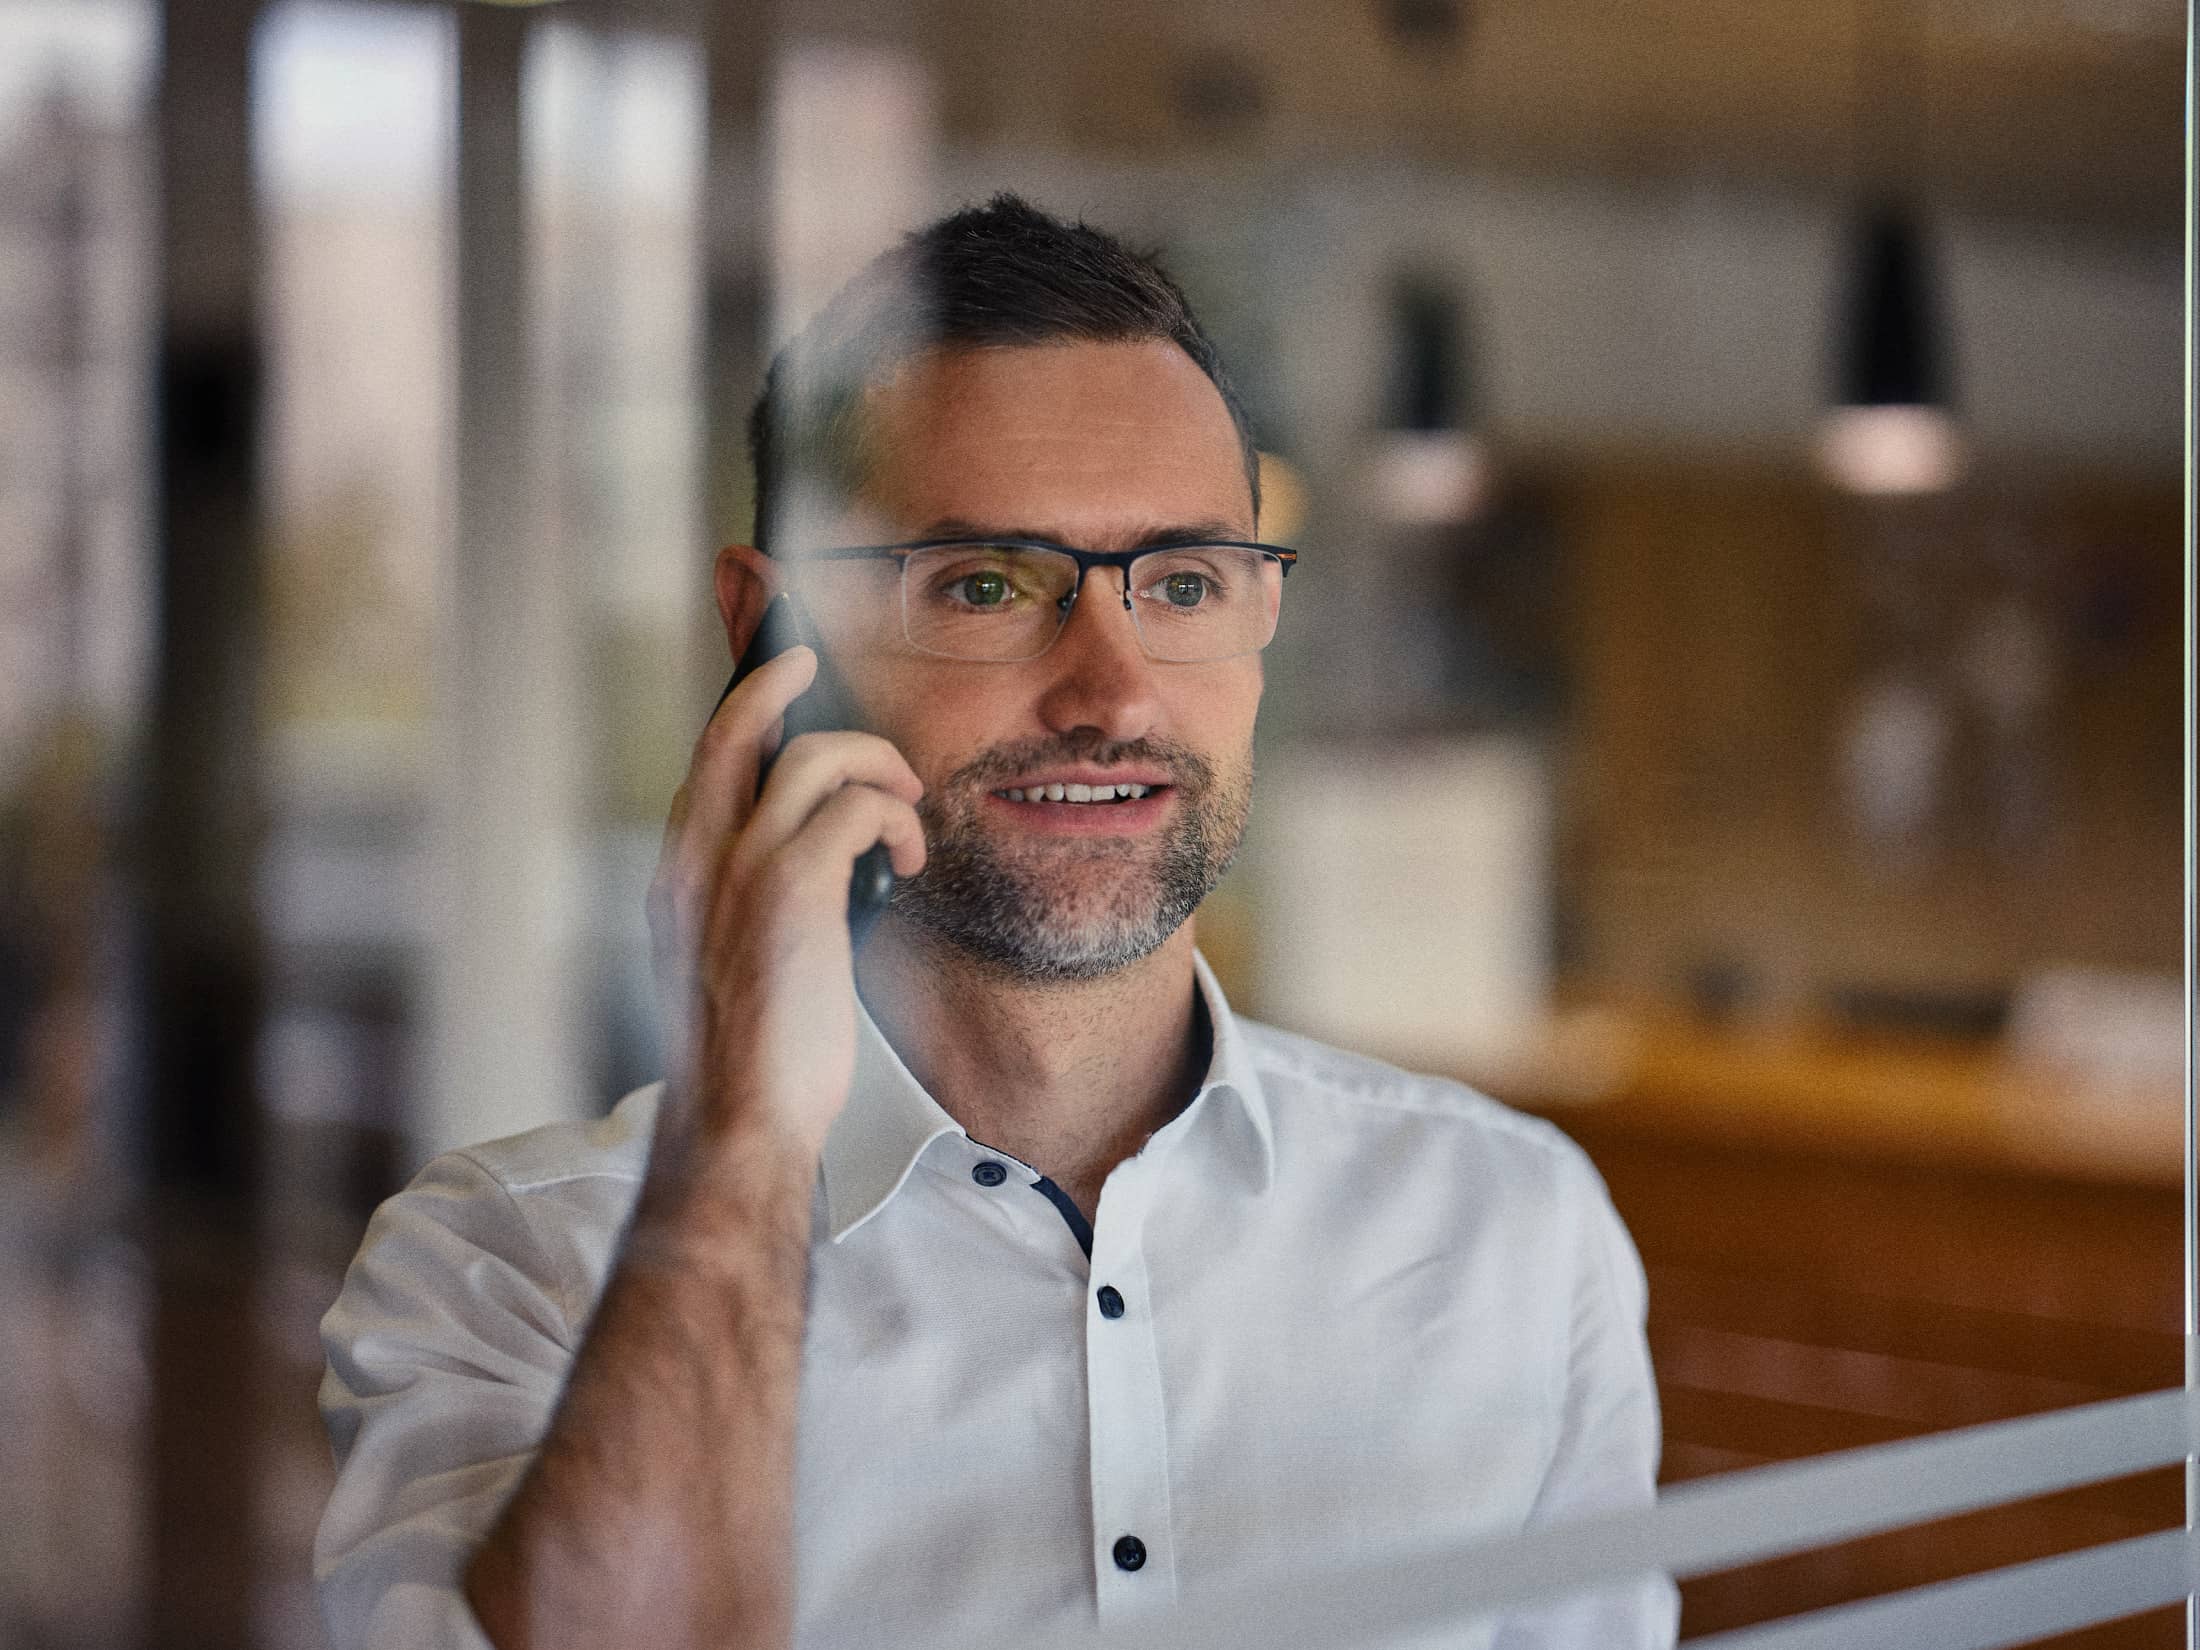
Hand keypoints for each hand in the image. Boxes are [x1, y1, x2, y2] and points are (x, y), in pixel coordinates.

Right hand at [647, 646, 924, 1160]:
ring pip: (812, 756)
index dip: (739, 713)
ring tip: (904, 807)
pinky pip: (857, 808)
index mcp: (678, 877)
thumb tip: (810, 858)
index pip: (703, 765)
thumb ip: (750, 899)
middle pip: (732, 729)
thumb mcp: (732, 962)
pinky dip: (896, 819)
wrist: (741, 1122)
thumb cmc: (750, 1056)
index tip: (768, 683)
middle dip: (773, 679)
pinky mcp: (792, 889)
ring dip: (875, 765)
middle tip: (807, 661)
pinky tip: (907, 862)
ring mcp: (740, 870)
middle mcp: (696, 860)